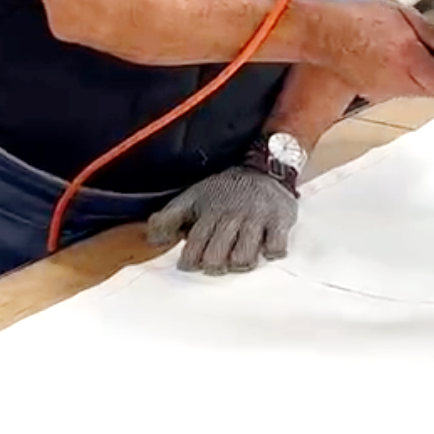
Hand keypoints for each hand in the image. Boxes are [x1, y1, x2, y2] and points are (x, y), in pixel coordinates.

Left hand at [147, 169, 296, 273]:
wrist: (264, 168)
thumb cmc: (225, 190)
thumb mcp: (192, 198)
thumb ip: (168, 218)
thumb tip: (153, 240)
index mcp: (209, 212)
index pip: (195, 246)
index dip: (190, 260)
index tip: (190, 264)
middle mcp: (232, 216)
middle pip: (217, 257)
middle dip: (213, 266)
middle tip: (217, 263)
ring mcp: (257, 219)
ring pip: (244, 258)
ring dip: (240, 263)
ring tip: (239, 258)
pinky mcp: (280, 221)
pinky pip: (276, 248)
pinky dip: (271, 252)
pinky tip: (266, 247)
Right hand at [307, 0, 433, 100]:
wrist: (321, 32)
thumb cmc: (356, 17)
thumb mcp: (402, 14)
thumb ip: (433, 33)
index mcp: (409, 60)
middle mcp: (398, 81)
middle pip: (433, 91)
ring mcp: (384, 90)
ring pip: (415, 93)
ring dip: (423, 80)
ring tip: (414, 55)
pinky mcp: (371, 93)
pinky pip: (396, 92)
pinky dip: (403, 81)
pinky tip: (394, 62)